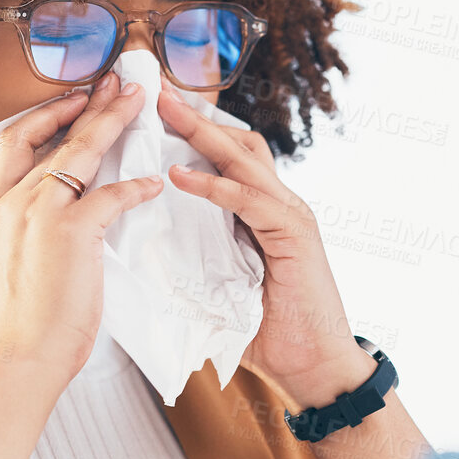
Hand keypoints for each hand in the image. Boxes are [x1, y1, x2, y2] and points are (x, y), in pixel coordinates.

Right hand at [0, 72, 163, 383]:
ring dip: (113, 122)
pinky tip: (153, 183)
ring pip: (82, 151)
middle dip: (88, 103)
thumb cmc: (20, 325)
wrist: (17, 358)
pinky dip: (135, 186)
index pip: (14, 141)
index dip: (46, 115)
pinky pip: (112, 195)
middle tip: (117, 81)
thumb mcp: (10, 265)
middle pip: (54, 135)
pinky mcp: (71, 232)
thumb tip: (53, 223)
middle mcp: (12, 201)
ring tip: (140, 104)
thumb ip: (27, 234)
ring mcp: (39, 213)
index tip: (73, 99)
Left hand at [156, 77, 374, 410]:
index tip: (152, 111)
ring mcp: (290, 215)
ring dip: (201, 132)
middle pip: (236, 142)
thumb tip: (144, 248)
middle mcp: (279, 204)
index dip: (193, 131)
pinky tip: (180, 176)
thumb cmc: (266, 335)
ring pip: (244, 158)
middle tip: (154, 91)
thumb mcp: (219, 287)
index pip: (228, 156)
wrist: (314, 367)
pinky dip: (213, 185)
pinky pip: (249, 199)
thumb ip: (194, 258)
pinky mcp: (294, 235)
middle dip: (194, 115)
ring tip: (163, 112)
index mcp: (261, 213)